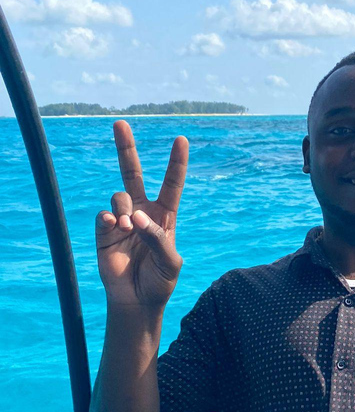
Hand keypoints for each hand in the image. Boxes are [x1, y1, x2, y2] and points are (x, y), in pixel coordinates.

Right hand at [95, 120, 188, 308]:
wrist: (137, 301)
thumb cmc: (160, 280)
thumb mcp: (170, 261)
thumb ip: (157, 238)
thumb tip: (137, 218)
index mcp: (164, 215)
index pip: (172, 183)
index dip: (176, 162)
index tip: (181, 139)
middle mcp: (142, 212)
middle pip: (132, 173)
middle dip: (126, 148)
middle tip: (119, 124)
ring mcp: (122, 220)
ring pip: (119, 198)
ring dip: (124, 210)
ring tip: (127, 228)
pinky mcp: (104, 233)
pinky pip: (103, 216)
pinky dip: (108, 219)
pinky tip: (114, 226)